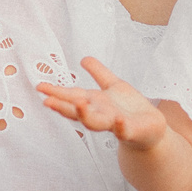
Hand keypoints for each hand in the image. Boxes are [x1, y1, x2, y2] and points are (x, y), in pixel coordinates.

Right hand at [37, 56, 170, 148]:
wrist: (151, 130)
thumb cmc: (129, 109)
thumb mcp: (114, 86)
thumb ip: (99, 73)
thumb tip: (84, 59)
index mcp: (95, 104)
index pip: (72, 97)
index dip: (56, 93)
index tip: (40, 87)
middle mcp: (100, 115)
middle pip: (78, 111)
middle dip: (63, 106)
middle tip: (46, 101)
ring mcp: (114, 124)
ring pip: (96, 122)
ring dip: (86, 114)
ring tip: (79, 104)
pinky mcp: (131, 131)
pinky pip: (124, 130)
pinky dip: (120, 126)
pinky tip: (118, 120)